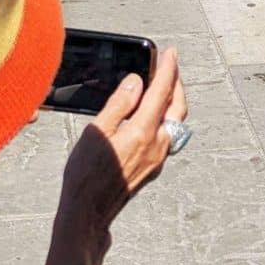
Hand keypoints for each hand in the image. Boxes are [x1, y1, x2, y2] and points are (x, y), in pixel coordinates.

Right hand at [62, 49, 187, 230]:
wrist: (88, 212)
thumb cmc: (85, 173)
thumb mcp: (97, 130)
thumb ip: (120, 103)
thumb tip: (136, 82)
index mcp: (143, 132)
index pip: (162, 91)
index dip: (168, 69)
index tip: (171, 53)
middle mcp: (158, 145)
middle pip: (178, 106)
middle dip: (177, 83)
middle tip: (171, 67)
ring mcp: (158, 158)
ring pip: (175, 122)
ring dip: (173, 101)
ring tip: (162, 87)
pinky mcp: (154, 168)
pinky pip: (167, 136)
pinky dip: (164, 118)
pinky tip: (151, 116)